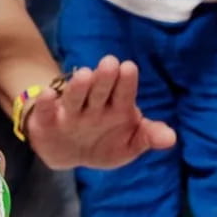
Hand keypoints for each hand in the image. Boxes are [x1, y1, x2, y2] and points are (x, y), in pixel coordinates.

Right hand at [25, 55, 176, 169]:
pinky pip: (46, 111)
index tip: (129, 67)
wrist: (69, 153)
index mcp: (116, 107)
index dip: (126, 82)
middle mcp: (93, 105)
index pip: (123, 93)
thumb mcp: (129, 143)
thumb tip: (171, 138)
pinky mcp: (47, 122)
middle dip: (104, 78)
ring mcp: (70, 113)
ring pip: (74, 98)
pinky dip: (45, 103)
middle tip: (110, 63)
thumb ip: (148, 136)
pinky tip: (48, 94)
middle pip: (99, 90)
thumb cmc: (104, 141)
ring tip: (84, 75)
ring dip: (78, 87)